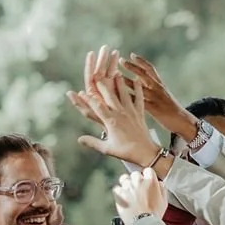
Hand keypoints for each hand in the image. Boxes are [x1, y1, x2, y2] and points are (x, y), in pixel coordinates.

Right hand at [75, 47, 163, 166]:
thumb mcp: (106, 149)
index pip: (96, 107)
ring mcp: (131, 111)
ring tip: (115, 71)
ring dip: (119, 82)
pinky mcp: (140, 112)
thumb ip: (92, 142)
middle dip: (102, 84)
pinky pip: (139, 98)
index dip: (88, 99)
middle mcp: (120, 114)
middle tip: (96, 73)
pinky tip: (137, 79)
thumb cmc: (125, 152)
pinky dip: (138, 89)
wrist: (145, 153)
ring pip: (124, 93)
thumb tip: (79, 139)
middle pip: (109, 96)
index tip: (80, 92)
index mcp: (111, 122)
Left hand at [111, 167, 164, 222]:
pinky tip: (122, 198)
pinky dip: (119, 193)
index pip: (148, 171)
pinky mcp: (119, 194)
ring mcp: (128, 187)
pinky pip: (116, 188)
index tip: (146, 182)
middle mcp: (138, 181)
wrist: (143, 223)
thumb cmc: (154, 214)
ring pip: (124, 178)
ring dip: (126, 184)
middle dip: (136, 180)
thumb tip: (159, 183)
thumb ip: (162, 189)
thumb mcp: (164, 201)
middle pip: (135, 174)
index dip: (147, 177)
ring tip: (128, 192)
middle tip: (137, 189)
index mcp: (151, 181)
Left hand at [122, 53, 195, 141]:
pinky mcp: (153, 109)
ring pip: (139, 87)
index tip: (131, 55)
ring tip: (115, 76)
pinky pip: (139, 102)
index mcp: (160, 84)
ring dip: (126, 80)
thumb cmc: (172, 111)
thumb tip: (141, 85)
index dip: (141, 61)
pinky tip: (119, 97)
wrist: (183, 120)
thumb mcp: (164, 97)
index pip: (151, 69)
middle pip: (144, 74)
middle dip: (131, 67)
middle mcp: (158, 88)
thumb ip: (153, 90)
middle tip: (120, 60)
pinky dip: (129, 98)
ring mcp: (155, 98)